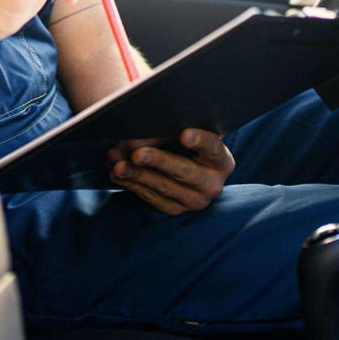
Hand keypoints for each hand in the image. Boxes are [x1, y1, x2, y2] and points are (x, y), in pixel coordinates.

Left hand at [107, 129, 234, 215]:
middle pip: (183, 170)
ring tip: (117, 162)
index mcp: (222, 161)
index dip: (199, 140)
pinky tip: (116, 173)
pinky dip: (132, 183)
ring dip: (136, 173)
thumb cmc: (185, 140)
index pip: (212, 148)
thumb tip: (141, 132)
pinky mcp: (174, 209)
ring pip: (162, 186)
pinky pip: (150, 197)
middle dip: (157, 160)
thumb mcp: (186, 132)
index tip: (184, 134)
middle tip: (136, 153)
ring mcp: (194, 201)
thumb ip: (171, 131)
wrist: (185, 164)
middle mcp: (212, 184)